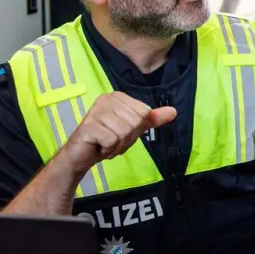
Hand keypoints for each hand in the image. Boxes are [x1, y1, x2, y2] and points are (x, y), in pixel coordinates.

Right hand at [59, 92, 175, 174]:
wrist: (81, 156)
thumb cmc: (106, 140)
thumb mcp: (133, 129)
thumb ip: (151, 119)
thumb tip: (173, 111)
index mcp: (118, 97)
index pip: (144, 113)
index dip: (137, 129)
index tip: (122, 133)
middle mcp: (107, 99)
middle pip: (136, 122)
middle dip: (127, 138)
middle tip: (113, 140)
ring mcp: (96, 111)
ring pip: (125, 131)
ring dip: (118, 145)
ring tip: (105, 144)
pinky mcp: (89, 126)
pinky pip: (112, 140)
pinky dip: (108, 149)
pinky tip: (99, 147)